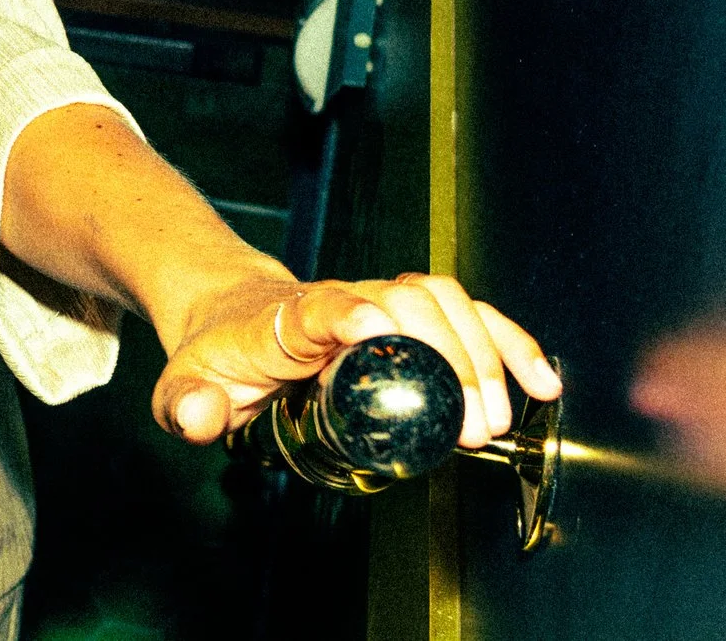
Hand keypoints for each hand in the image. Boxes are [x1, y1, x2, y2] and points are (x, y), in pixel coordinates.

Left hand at [152, 271, 562, 446]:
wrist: (230, 311)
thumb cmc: (215, 354)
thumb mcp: (184, 385)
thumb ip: (188, 407)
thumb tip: (202, 416)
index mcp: (284, 320)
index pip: (320, 305)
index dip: (349, 313)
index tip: (377, 331)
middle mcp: (341, 300)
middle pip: (404, 301)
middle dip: (445, 357)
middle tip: (468, 426)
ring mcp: (378, 300)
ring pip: (443, 300)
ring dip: (481, 353)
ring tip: (496, 419)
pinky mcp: (409, 313)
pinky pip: (468, 314)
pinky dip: (509, 342)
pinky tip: (541, 382)